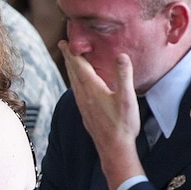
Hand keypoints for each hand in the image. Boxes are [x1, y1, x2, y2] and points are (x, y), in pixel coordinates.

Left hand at [63, 48, 141, 189]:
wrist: (114, 149)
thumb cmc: (123, 124)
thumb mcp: (127, 98)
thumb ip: (124, 76)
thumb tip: (121, 55)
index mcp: (92, 89)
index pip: (79, 66)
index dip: (72, 52)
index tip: (64, 40)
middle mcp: (84, 96)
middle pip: (73, 72)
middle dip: (68, 57)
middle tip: (62, 44)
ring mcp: (83, 105)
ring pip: (73, 82)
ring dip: (70, 69)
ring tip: (69, 60)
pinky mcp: (86, 113)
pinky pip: (77, 92)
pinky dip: (75, 81)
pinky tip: (78, 85)